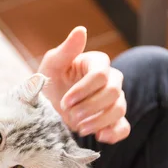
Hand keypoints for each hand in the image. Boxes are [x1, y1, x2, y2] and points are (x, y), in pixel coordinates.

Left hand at [38, 26, 129, 143]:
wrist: (44, 110)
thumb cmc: (48, 83)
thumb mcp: (51, 66)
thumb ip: (65, 50)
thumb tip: (81, 29)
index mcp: (96, 63)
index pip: (101, 74)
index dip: (84, 89)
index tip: (64, 101)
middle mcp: (109, 80)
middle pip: (113, 92)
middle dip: (90, 106)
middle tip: (70, 115)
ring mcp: (113, 101)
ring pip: (119, 109)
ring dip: (98, 120)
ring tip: (78, 127)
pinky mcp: (111, 121)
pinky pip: (123, 127)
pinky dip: (114, 133)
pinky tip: (100, 137)